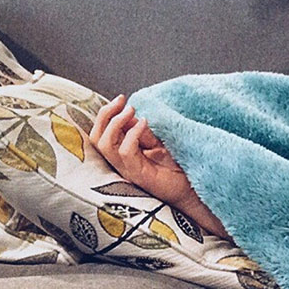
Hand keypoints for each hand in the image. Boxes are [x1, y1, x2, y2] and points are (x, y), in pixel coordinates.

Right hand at [89, 95, 227, 237]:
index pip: (101, 133)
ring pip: (104, 145)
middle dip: (105, 115)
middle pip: (96, 138)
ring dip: (116, 123)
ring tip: (132, 111)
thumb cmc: (177, 168)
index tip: (121, 99)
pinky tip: (145, 123)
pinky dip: (132, 135)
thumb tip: (130, 113)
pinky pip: (125, 153)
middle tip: (122, 102)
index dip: (107, 114)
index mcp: (123, 153)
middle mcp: (120, 162)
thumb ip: (143, 132)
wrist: (192, 189)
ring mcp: (127, 170)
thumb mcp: (158, 144)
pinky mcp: (138, 175)